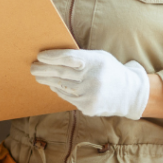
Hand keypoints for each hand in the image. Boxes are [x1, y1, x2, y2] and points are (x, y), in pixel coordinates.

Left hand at [31, 49, 149, 119]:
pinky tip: (53, 86)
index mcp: (96, 62)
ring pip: (61, 86)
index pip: (68, 58)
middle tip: (33, 67)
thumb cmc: (110, 71)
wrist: (129, 93)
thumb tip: (53, 58)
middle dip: (43, 70)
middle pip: (61, 73)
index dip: (52, 57)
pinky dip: (59, 90)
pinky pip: (67, 97)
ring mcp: (90, 94)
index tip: (40, 56)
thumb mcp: (99, 58)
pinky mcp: (88, 106)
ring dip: (48, 81)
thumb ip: (80, 57)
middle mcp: (93, 78)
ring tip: (39, 76)